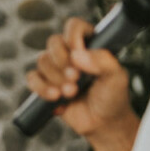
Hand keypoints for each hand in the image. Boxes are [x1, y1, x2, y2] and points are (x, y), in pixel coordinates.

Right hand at [25, 17, 133, 139]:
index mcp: (89, 45)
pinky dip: (41, 87)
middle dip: (62, 61)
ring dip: (56, 78)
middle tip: (76, 78)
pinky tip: (55, 97)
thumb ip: (103, 61)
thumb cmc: (113, 97)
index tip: (78, 52)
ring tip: (71, 93)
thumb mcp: (117, 78)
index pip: (74, 26)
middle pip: (53, 42)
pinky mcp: (45, 84)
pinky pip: (32, 78)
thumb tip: (77, 54)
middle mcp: (70, 53)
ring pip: (42, 60)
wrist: (103, 124)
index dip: (72, 36)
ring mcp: (56, 68)